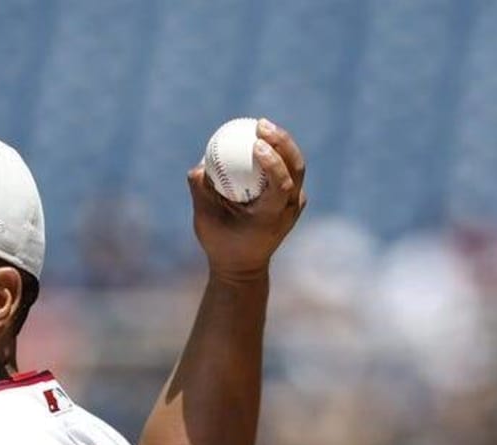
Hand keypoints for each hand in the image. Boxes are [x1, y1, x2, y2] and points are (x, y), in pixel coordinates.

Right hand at [189, 117, 307, 283]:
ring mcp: (295, 204)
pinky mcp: (292, 200)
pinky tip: (262, 140)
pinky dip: (278, 154)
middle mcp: (290, 209)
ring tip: (263, 126)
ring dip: (283, 143)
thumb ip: (201, 192)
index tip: (256, 143)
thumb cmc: (220, 244)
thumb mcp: (204, 221)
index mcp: (272, 217)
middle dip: (282, 142)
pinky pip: (289, 171)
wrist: (242, 267)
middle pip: (296, 168)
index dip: (273, 161)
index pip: (281, 184)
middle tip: (261, 124)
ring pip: (297, 167)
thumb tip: (199, 164)